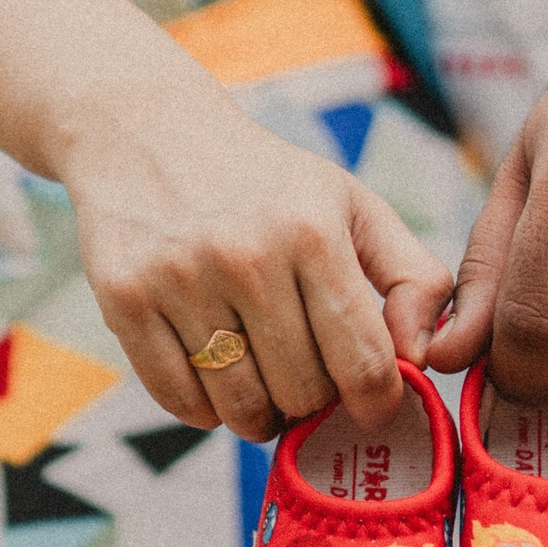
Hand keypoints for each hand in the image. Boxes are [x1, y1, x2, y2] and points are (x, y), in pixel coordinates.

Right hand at [64, 69, 454, 444]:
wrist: (146, 133)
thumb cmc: (266, 183)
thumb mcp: (350, 204)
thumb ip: (413, 276)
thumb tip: (423, 357)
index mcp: (312, 230)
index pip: (364, 361)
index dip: (377, 401)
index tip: (371, 405)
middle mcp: (246, 254)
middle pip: (302, 392)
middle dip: (312, 399)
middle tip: (305, 374)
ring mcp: (180, 278)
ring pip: (240, 408)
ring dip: (258, 413)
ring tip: (260, 377)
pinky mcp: (124, 299)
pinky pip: (179, 403)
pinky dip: (203, 409)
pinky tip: (212, 371)